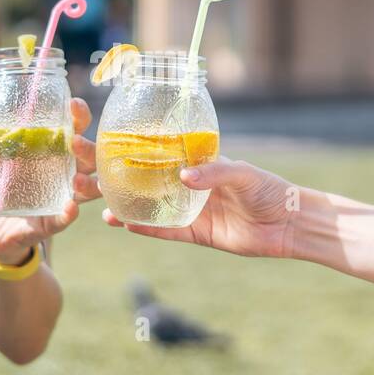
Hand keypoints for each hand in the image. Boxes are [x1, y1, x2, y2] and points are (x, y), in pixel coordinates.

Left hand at [0, 97, 100, 265]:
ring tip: (76, 178)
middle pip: (91, 158)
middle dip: (89, 148)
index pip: (74, 129)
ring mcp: (62, 198)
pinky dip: (69, 214)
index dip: (78, 116)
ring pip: (88, 189)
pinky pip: (65, 219)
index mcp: (53, 152)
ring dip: (88, 182)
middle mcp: (65, 173)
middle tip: (75, 141)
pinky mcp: (51, 223)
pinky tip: (70, 208)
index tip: (73, 105)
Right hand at [102, 157, 295, 258]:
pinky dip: (146, 228)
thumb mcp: (243, 174)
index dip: (130, 147)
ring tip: (98, 205)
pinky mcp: (196, 233)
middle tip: (83, 175)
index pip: (157, 151)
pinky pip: (165, 230)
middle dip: (115, 177)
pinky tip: (123, 224)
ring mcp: (190, 209)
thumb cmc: (269, 189)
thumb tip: (184, 177)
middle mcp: (188, 184)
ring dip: (124, 205)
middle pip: (144, 180)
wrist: (289, 224)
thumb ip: (215, 173)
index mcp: (197, 161)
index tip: (101, 141)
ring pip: (150, 207)